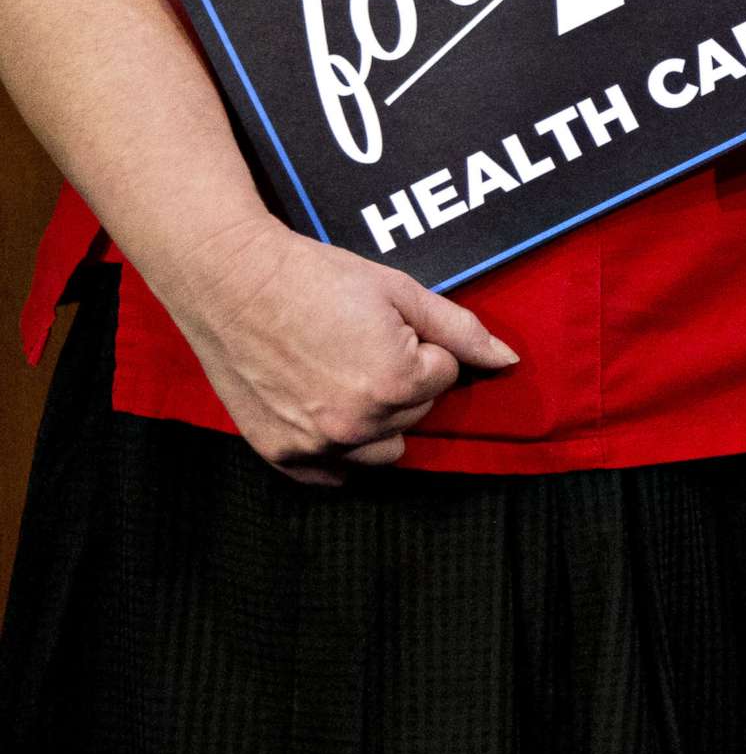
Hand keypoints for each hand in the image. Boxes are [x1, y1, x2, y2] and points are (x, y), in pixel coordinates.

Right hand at [159, 216, 518, 485]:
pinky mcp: (280, 454)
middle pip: (416, 412)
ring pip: (384, 450)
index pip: (443, 376)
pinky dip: (341, 452)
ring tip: (347, 376)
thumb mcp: (400, 291)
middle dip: (404, 380)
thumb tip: (507, 360)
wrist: (230, 281)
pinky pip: (334, 476)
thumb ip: (461, 331)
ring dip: (380, 420)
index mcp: (396, 384)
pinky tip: (330, 414)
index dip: (421, 346)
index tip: (384, 325)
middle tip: (361, 343)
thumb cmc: (316, 278)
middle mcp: (358, 425)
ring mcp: (316, 445)